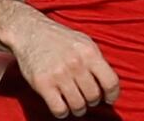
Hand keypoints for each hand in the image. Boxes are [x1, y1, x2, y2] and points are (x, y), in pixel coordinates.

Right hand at [5, 11, 119, 117]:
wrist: (31, 32)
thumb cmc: (60, 39)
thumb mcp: (85, 42)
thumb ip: (97, 61)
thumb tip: (109, 85)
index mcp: (90, 53)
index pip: (111, 82)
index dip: (112, 95)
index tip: (109, 99)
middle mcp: (76, 64)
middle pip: (94, 96)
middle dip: (92, 101)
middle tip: (87, 99)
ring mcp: (59, 74)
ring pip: (78, 105)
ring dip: (78, 109)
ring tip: (76, 105)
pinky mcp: (43, 84)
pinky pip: (59, 109)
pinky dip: (63, 113)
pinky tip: (62, 106)